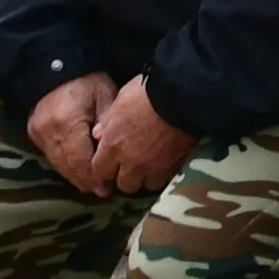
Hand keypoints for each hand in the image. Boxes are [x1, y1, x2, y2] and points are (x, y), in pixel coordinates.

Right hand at [24, 71, 116, 194]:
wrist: (52, 64)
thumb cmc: (85, 79)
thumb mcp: (104, 94)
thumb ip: (107, 122)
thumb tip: (111, 149)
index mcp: (68, 123)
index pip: (80, 160)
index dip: (93, 176)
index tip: (106, 188)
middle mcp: (49, 132)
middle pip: (67, 166)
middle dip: (85, 181)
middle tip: (102, 191)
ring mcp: (38, 134)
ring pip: (57, 164)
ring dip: (74, 176)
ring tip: (91, 185)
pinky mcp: (33, 133)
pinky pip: (50, 156)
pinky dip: (64, 165)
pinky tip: (76, 170)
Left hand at [93, 77, 196, 194]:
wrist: (180, 97)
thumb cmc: (147, 92)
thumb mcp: (120, 100)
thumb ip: (107, 121)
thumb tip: (98, 134)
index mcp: (112, 145)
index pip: (99, 171)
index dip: (102, 172)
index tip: (106, 170)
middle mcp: (130, 162)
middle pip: (123, 184)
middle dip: (124, 176)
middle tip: (128, 166)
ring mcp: (152, 167)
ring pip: (143, 185)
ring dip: (143, 178)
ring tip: (148, 166)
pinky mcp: (172, 167)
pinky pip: (163, 180)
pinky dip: (161, 174)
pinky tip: (163, 164)